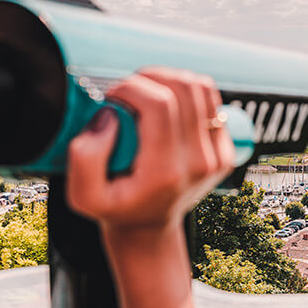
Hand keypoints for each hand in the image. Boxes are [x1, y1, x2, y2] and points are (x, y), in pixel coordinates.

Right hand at [65, 69, 235, 235]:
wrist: (148, 229)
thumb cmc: (114, 208)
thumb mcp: (83, 195)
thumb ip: (84, 157)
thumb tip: (110, 116)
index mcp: (165, 171)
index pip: (159, 104)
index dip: (131, 87)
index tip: (112, 97)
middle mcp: (198, 163)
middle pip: (183, 89)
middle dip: (149, 77)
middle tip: (127, 91)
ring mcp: (216, 157)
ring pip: (200, 88)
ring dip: (169, 79)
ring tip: (145, 92)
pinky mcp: (225, 152)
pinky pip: (211, 102)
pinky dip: (186, 93)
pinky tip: (165, 105)